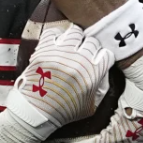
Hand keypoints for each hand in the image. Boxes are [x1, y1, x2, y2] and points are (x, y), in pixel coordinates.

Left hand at [0, 25, 113, 142]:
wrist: (36, 111)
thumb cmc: (63, 110)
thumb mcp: (91, 105)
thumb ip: (102, 87)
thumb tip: (104, 70)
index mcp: (92, 74)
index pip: (106, 54)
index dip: (102, 58)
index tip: (97, 60)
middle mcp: (78, 61)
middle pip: (92, 41)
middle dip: (89, 48)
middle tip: (83, 54)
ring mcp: (60, 53)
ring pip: (75, 32)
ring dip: (75, 39)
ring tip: (71, 46)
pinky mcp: (44, 50)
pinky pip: (53, 32)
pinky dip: (56, 35)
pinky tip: (57, 43)